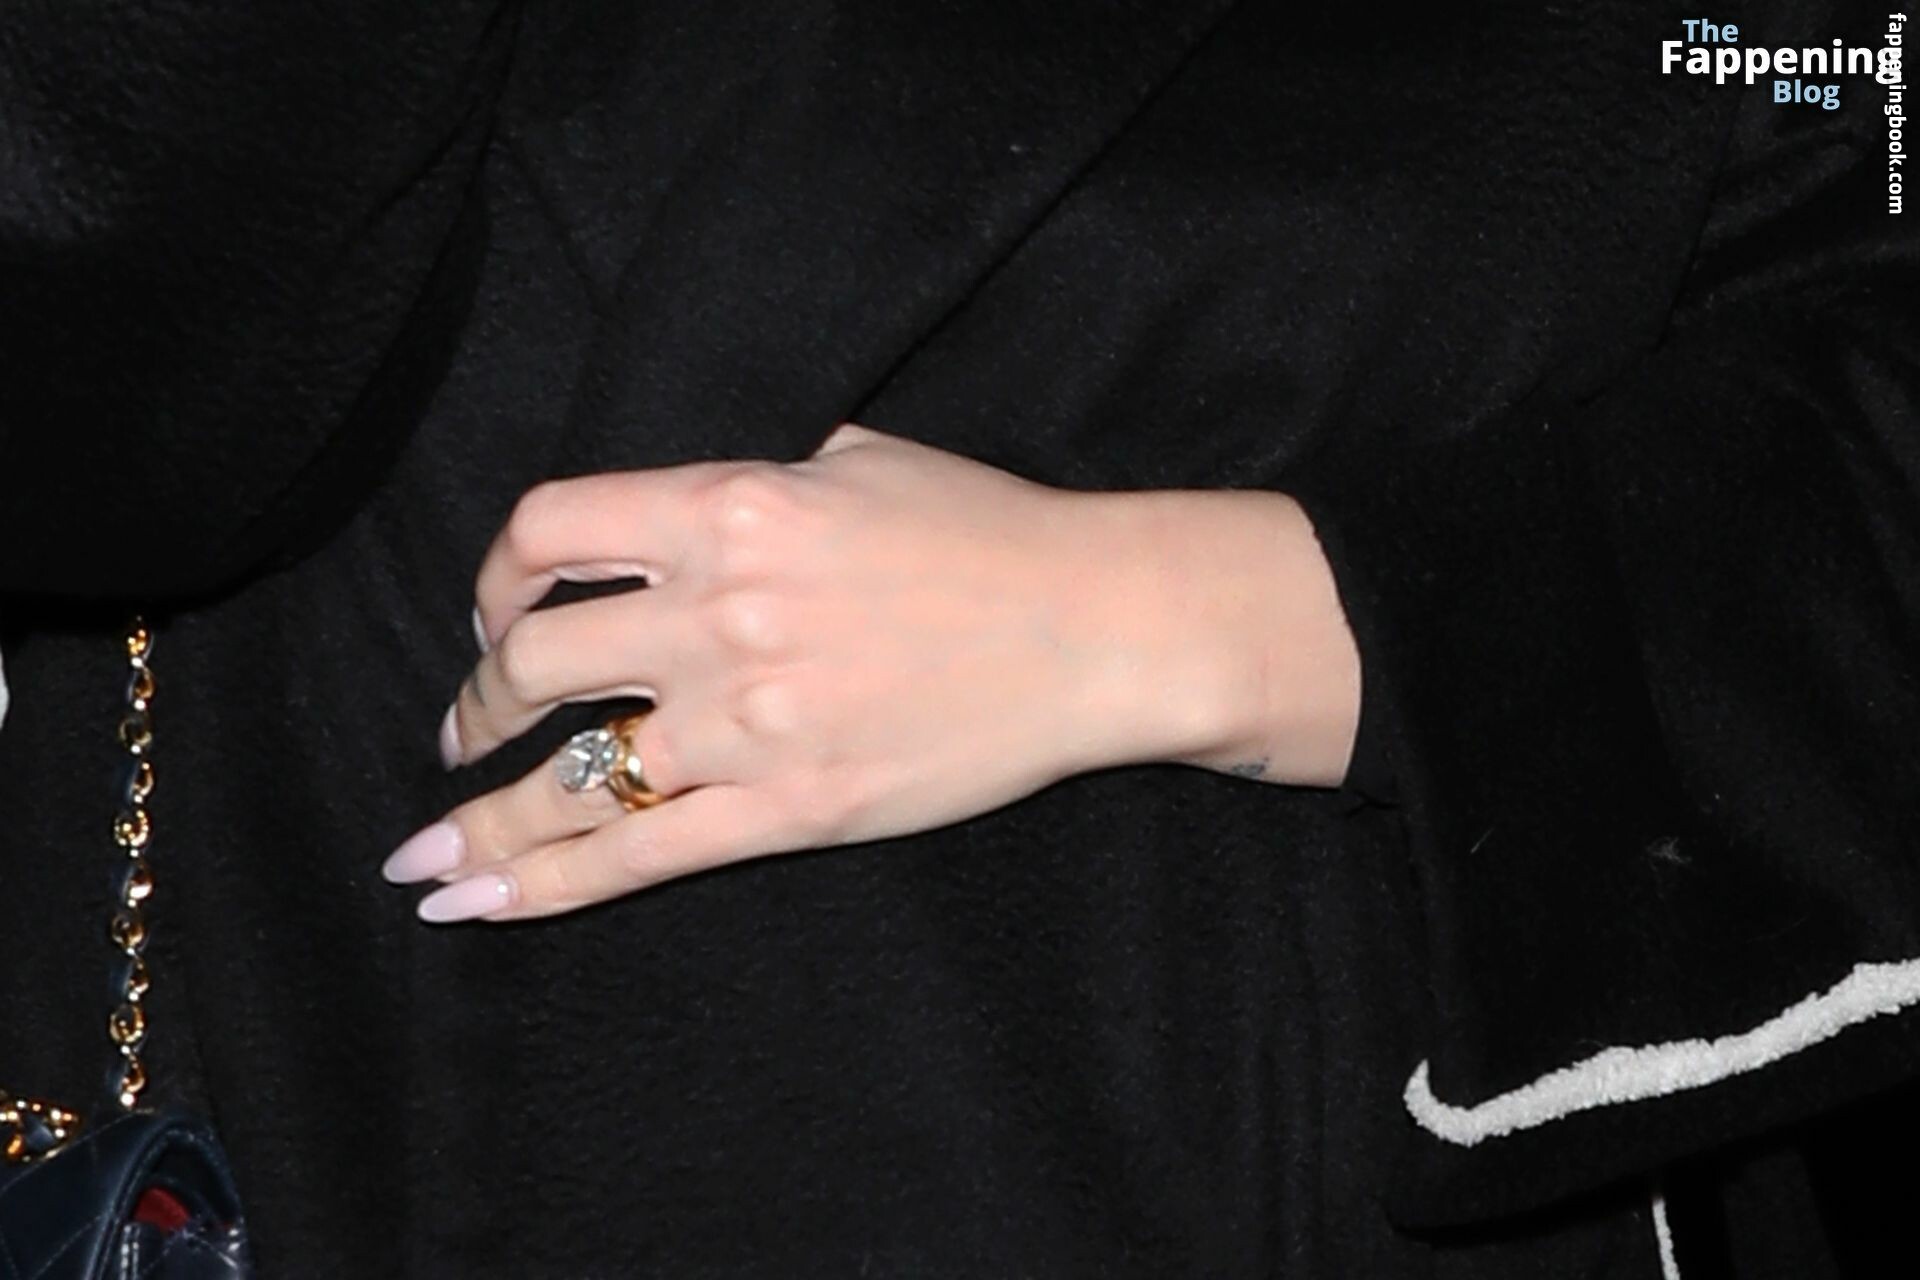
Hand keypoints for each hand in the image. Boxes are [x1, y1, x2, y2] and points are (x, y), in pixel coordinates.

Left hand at [381, 423, 1360, 921]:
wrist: (1096, 627)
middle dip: (481, 696)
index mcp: (730, 507)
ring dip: (481, 815)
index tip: (497, 607)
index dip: (495, 572)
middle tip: (474, 724)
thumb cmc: (988, 531)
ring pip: (562, 776)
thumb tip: (675, 520)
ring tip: (433, 847)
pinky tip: (478, 904)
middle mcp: (719, 611)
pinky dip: (541, 887)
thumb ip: (746, 488)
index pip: (549, 529)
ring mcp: (749, 720)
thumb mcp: (854, 459)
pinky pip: (634, 856)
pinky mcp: (789, 809)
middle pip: (533, 656)